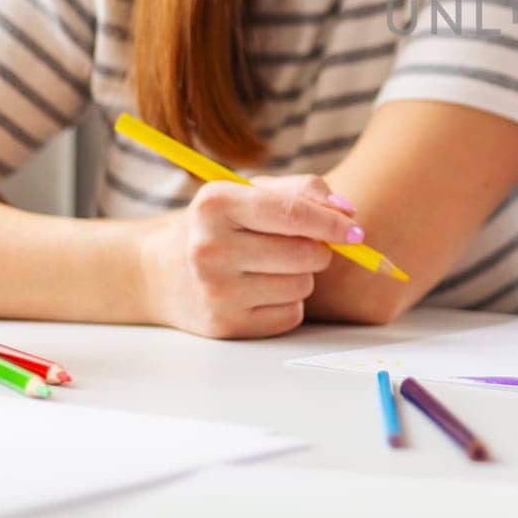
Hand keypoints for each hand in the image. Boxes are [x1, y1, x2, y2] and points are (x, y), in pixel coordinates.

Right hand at [140, 175, 363, 338]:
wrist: (161, 272)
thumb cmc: (220, 225)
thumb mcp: (249, 192)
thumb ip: (302, 191)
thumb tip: (348, 214)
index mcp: (216, 205)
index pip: (292, 214)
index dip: (333, 223)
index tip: (356, 230)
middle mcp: (210, 249)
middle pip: (305, 254)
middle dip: (318, 249)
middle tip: (301, 245)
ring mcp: (216, 291)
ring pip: (302, 285)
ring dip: (302, 276)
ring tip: (270, 266)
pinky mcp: (225, 326)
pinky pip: (290, 314)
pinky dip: (287, 302)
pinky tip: (259, 290)